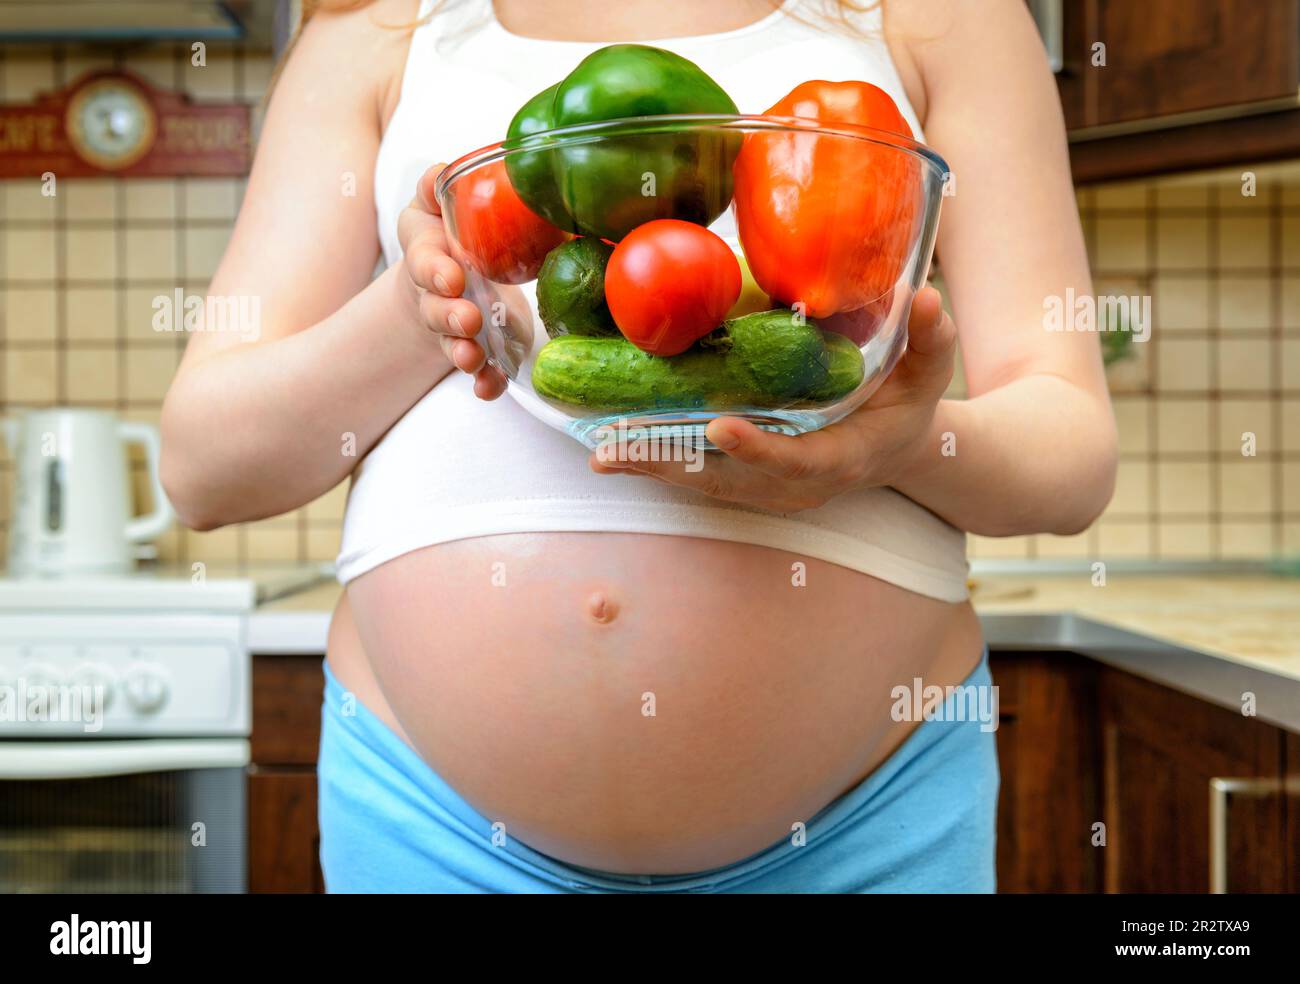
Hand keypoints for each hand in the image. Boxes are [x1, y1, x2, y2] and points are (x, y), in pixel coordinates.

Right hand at [399, 163, 508, 398]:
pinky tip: (491, 387)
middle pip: (435, 307)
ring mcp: (453, 325)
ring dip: (463, 351)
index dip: (434, 269)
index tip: (454, 277)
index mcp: (426, 252)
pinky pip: (479, 370)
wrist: (449, 279)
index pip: (422, 257)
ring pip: (453, 341)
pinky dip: (485, 382)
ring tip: (473, 357)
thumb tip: (439, 172)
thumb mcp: (437, 208)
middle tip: (468, 319)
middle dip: (449, 314)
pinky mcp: (477, 349)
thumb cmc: (448, 237)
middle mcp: (434, 293)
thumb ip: (436, 190)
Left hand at [590, 287, 956, 511]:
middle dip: (675, 466)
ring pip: (705, 483)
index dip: (759, 449)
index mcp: (843, 457)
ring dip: (653, 467)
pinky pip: (699, 475)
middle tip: (619, 448)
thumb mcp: (931, 372)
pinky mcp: (748, 480)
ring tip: (602, 451)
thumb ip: (931, 339)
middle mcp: (798, 484)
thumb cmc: (910, 405)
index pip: (799, 460)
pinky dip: (658, 462)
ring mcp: (769, 488)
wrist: (896, 449)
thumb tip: (924, 297)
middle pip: (731, 481)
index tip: (719, 427)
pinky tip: (614, 447)